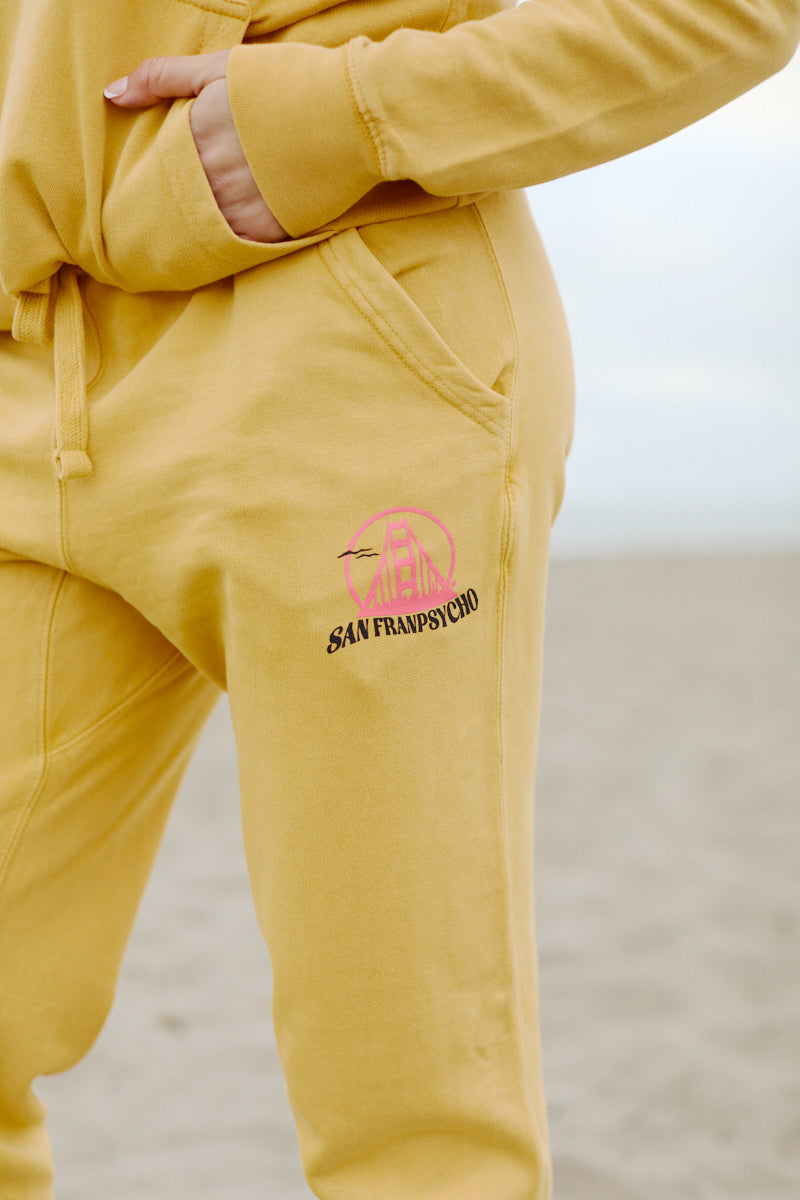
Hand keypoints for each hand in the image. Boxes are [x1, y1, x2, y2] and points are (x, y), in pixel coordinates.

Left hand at [104, 50, 288, 243]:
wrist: (350, 113)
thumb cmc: (284, 84)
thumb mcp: (218, 68)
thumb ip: (161, 77)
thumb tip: (113, 94)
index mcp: (194, 139)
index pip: (160, 170)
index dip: (161, 177)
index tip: (160, 184)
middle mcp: (212, 179)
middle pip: (178, 204)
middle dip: (176, 206)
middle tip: (178, 213)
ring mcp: (239, 209)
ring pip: (203, 230)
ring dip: (200, 228)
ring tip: (200, 226)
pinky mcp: (267, 232)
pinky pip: (235, 248)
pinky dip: (230, 242)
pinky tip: (230, 233)